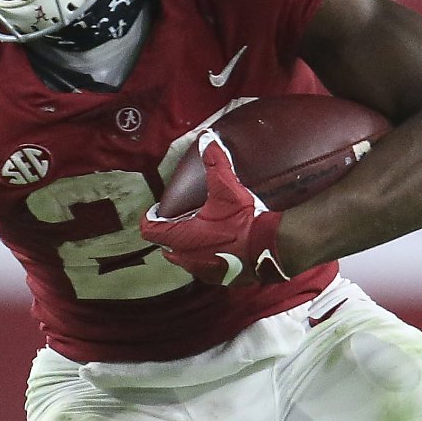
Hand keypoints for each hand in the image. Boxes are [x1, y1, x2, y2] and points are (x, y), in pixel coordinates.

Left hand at [141, 132, 288, 285]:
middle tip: (180, 219)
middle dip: (169, 233)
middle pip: (165, 246)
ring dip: (186, 247)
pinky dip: (204, 258)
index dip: (151, 218)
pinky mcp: (219, 280)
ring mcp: (202, 271)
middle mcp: (187, 258)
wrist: (272, 248)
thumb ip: (215, 164)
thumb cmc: (245, 221)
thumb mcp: (227, 189)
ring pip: (183, 259)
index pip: (150, 230)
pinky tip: (218, 246)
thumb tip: (207, 140)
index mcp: (182, 237)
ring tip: (199, 232)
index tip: (158, 210)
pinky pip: (203, 268)